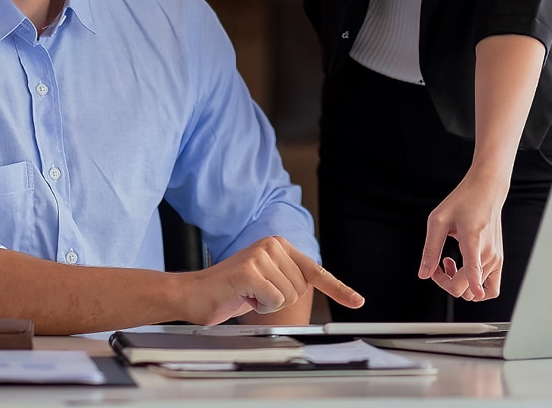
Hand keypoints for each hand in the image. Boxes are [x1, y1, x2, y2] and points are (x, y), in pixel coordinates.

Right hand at [181, 236, 363, 324]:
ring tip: (247, 294)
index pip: (316, 270)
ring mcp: (261, 255)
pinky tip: (242, 296)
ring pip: (289, 296)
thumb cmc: (230, 292)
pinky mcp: (250, 270)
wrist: (193, 294)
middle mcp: (273, 245)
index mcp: (279, 246)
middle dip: (279, 301)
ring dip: (267, 304)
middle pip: (302, 290)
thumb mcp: (266, 282)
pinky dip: (259, 306)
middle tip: (255, 295)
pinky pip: (273, 300)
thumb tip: (314, 290)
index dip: (338, 288)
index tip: (357, 301)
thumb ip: (288, 280)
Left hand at [418, 171, 508, 300]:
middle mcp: (488, 253)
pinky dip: (476, 289)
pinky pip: (492, 289)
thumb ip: (430, 249)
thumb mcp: (438, 220)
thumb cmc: (463, 201)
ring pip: (475, 292)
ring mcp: (496, 259)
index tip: (476, 292)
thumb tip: (424, 274)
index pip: (475, 267)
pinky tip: (466, 273)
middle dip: (446, 283)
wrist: (486, 191)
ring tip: (449, 263)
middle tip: (436, 265)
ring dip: (459, 283)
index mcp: (472, 239)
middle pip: (466, 289)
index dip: (474, 282)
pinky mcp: (499, 260)